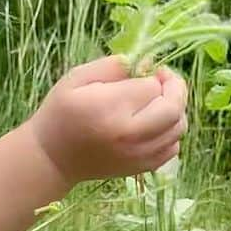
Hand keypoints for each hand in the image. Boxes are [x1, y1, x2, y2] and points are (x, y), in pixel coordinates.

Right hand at [26, 55, 187, 185]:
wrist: (52, 158)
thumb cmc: (61, 113)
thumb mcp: (77, 78)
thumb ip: (112, 66)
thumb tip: (146, 63)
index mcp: (110, 108)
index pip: (152, 86)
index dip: (153, 74)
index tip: (143, 70)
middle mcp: (128, 135)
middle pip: (173, 108)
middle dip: (175, 88)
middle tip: (163, 80)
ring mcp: (138, 155)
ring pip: (178, 128)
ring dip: (175, 109)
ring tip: (158, 102)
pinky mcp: (141, 168)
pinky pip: (173, 149)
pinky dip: (171, 133)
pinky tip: (156, 124)